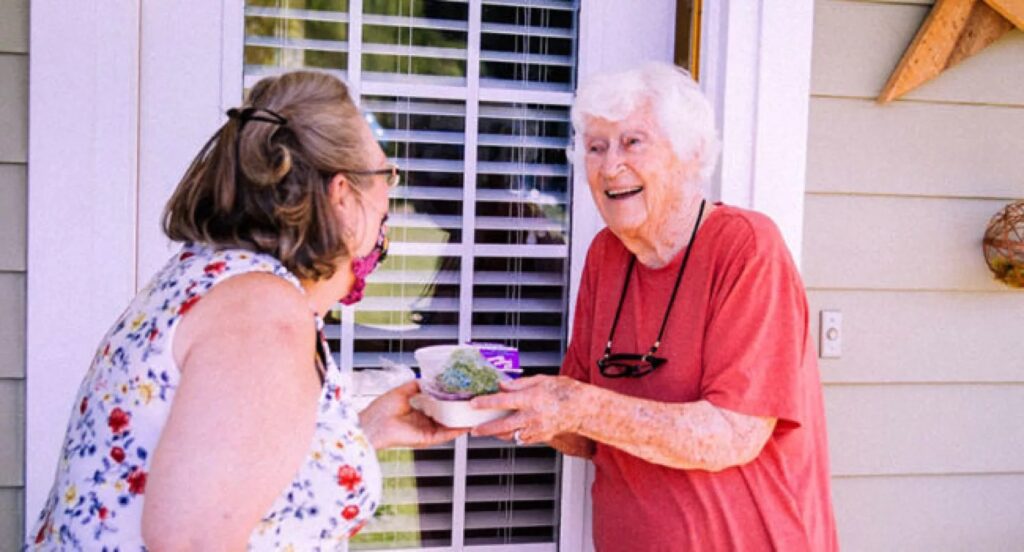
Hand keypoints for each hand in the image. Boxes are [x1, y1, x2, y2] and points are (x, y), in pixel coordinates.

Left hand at [359, 381, 467, 448]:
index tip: (459, 395)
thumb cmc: (380, 410)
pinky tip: (465, 424)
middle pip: (445, 418)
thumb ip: (415, 385)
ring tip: (473, 413)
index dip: (448, 402)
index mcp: (416, 412)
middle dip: (458, 411)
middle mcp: (422, 422)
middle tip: (470, 403)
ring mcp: (425, 431)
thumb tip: (426, 378)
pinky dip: (456, 431)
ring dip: (460, 421)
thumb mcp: (402, 391)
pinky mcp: (426, 438)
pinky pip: (445, 435)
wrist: (373, 425)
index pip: (437, 407)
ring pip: (448, 427)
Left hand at [469, 375, 586, 444]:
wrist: (583, 409)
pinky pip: (522, 439)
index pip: (503, 401)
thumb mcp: (542, 380)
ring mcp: (537, 429)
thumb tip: (503, 384)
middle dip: (486, 428)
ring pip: (510, 435)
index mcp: (531, 398)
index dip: (486, 403)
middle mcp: (532, 416)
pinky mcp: (541, 437)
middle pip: (502, 425)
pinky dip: (513, 436)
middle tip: (474, 429)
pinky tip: (508, 432)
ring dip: (497, 434)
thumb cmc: (566, 391)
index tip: (474, 403)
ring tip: (487, 430)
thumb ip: (520, 383)